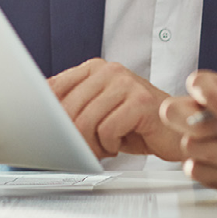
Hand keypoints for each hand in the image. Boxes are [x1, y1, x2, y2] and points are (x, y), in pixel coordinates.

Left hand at [48, 59, 181, 160]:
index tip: (47, 133)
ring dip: (92, 144)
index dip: (46, 115)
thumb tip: (39, 120)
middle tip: (84, 149)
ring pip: (86, 121)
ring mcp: (127, 83)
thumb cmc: (136, 125)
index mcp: (95, 68)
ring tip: (105, 147)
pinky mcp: (140, 102)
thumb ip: (74, 108)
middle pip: (68, 108)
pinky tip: (121, 144)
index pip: (54, 87)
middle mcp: (110, 70)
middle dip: (71, 137)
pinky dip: (111, 145)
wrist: (177, 129)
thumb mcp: (99, 112)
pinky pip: (107, 130)